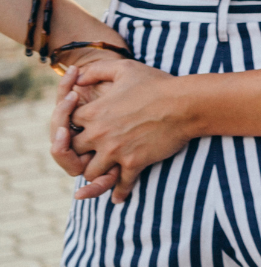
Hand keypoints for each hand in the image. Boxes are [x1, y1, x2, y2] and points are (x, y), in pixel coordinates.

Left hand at [53, 59, 189, 202]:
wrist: (186, 103)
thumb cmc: (158, 84)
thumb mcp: (125, 68)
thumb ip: (97, 70)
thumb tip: (78, 77)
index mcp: (92, 113)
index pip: (67, 127)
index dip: (73, 129)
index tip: (84, 130)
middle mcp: (98, 134)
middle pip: (74, 153)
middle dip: (80, 154)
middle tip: (88, 156)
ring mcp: (115, 151)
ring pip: (92, 173)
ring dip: (97, 173)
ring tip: (103, 174)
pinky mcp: (134, 163)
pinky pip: (120, 184)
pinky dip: (119, 192)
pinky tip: (119, 197)